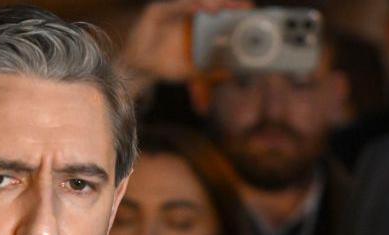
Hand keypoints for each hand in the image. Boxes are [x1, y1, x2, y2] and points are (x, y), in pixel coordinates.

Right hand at [119, 0, 250, 96]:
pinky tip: (203, 7)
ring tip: (223, 7)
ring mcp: (172, 11)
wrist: (138, 70)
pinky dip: (190, 5)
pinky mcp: (157, 11)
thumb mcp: (192, 70)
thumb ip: (209, 70)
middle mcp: (185, 14)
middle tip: (243, 6)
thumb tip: (231, 73)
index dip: (232, 8)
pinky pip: (176, 6)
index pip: (217, 11)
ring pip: (194, 1)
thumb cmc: (164, 66)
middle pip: (208, 3)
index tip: (249, 9)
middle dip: (226, 2)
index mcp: (195, 25)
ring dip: (211, 2)